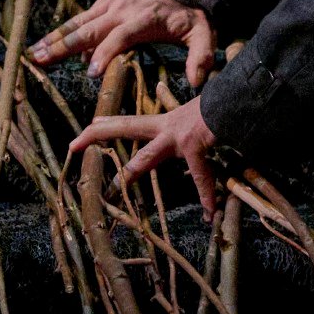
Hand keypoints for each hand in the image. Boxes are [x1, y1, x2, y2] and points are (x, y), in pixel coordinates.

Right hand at [31, 0, 218, 89]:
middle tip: (41, 61)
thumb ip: (201, 56)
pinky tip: (51, 45)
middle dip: (64, 46)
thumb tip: (197, 81)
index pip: (120, 37)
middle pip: (90, 29)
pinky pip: (87, 14)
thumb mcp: (203, 34)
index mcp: (144, 18)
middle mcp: (123, 6)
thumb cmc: (190, 12)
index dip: (105, 53)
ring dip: (57, 37)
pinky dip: (69, 30)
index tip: (89, 72)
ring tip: (34, 52)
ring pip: (80, 21)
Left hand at [67, 95, 219, 217]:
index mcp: (168, 121)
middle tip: (73, 143)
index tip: (85, 128)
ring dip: (132, 172)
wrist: (239, 99)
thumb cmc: (224, 105)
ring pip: (147, 156)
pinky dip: (207, 195)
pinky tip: (209, 213)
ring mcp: (178, 137)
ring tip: (116, 187)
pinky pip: (201, 177)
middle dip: (99, 134)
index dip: (107, 124)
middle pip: (127, 127)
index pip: (131, 122)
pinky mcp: (194, 145)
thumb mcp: (203, 115)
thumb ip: (193, 125)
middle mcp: (168, 127)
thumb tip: (194, 130)